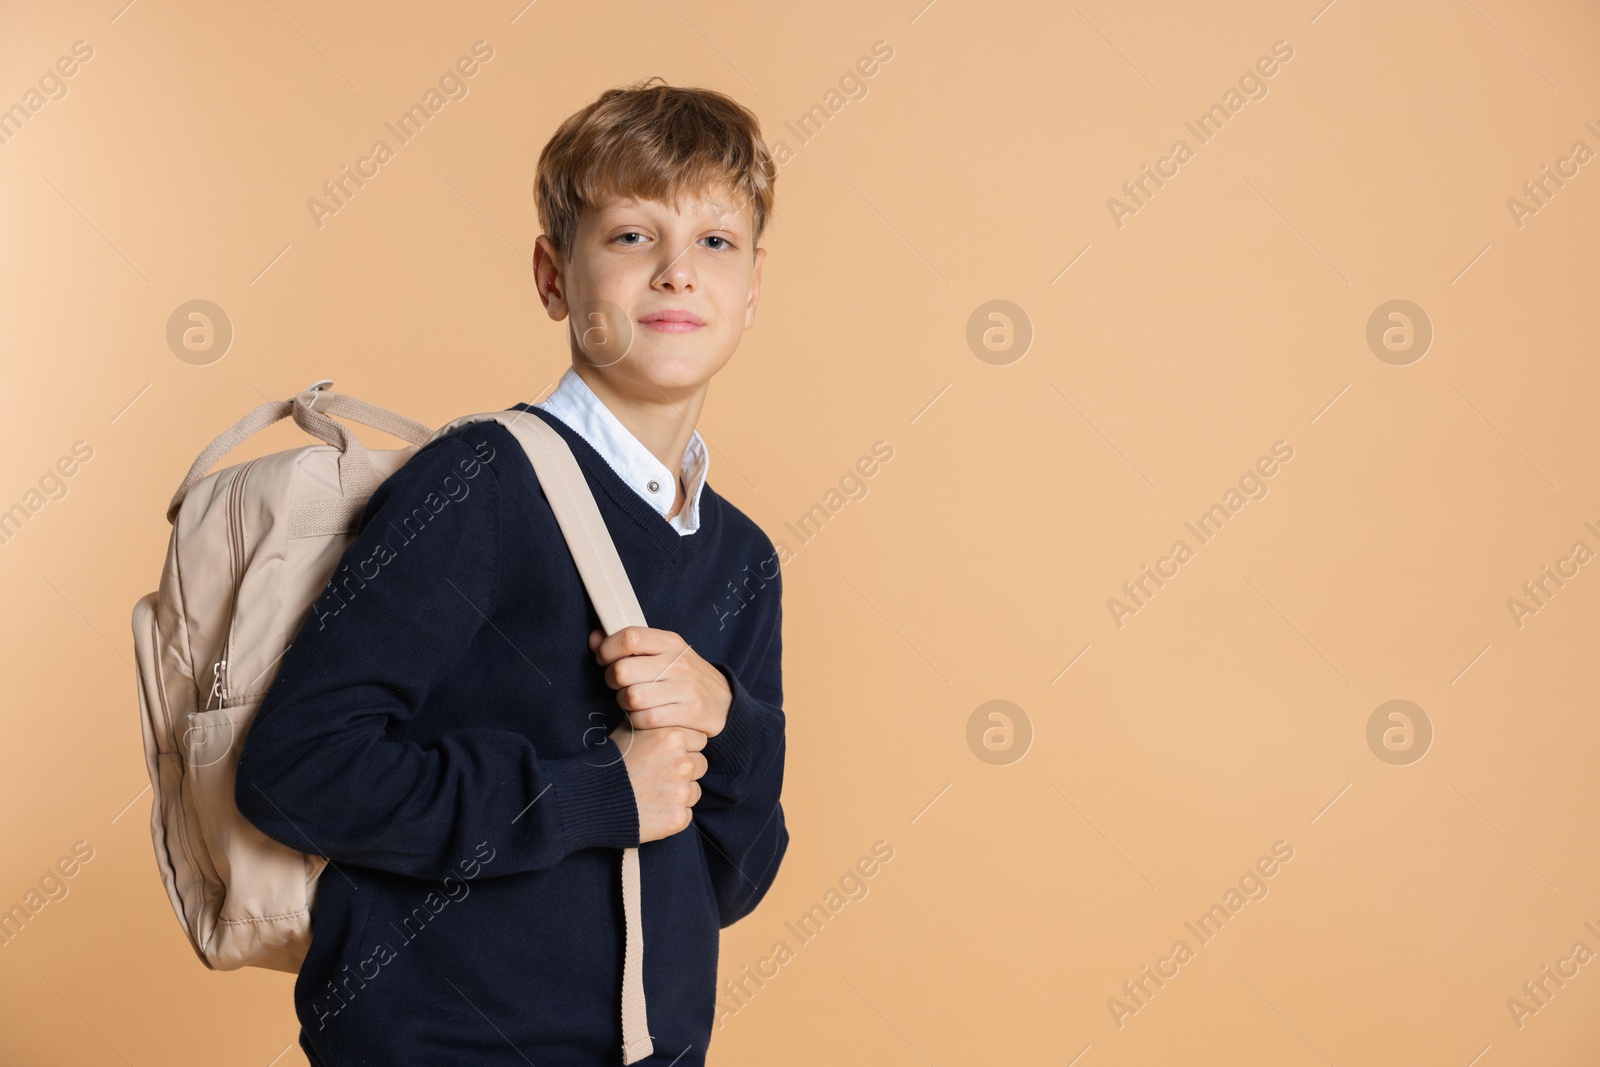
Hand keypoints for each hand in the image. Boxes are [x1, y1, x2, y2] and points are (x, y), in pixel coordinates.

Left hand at [589, 626, 732, 738]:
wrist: (725, 701)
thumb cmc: (684, 676)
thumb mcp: (662, 652)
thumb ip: (628, 645)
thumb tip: (594, 638)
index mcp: (670, 642)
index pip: (629, 637)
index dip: (608, 649)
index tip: (604, 658)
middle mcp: (678, 663)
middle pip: (623, 670)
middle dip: (612, 680)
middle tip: (619, 684)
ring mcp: (686, 689)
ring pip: (631, 697)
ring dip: (624, 703)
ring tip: (633, 701)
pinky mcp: (690, 714)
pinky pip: (645, 719)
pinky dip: (637, 721)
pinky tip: (643, 716)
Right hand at [608, 720, 706, 841]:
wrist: (590, 799)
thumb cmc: (608, 761)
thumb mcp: (628, 729)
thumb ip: (653, 722)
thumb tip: (661, 711)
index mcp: (674, 736)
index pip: (698, 740)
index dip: (683, 747)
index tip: (665, 756)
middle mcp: (684, 762)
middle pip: (700, 764)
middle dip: (684, 770)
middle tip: (658, 776)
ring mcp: (682, 792)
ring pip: (693, 790)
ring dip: (679, 792)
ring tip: (652, 793)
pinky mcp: (679, 817)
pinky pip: (684, 813)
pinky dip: (671, 813)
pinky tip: (651, 810)